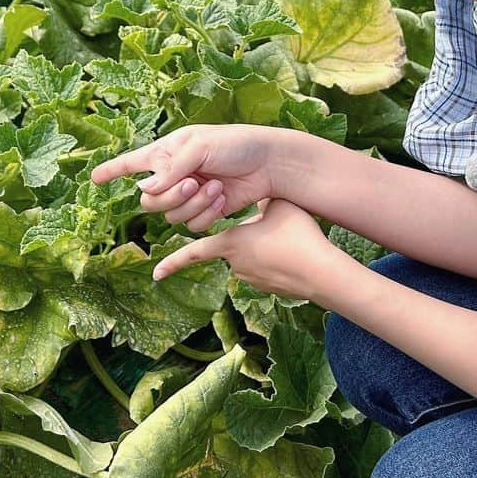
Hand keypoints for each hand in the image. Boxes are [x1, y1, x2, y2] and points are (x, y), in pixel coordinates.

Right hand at [90, 124, 292, 233]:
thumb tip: (145, 190)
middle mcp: (173, 176)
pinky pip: (191, 225)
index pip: (131, 163)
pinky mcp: (205, 212)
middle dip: (170, 196)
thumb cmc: (235, 144)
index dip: (111, 171)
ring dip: (193, 204)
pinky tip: (222, 198)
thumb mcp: (200, 146)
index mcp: (166, 153)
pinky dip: (206, 214)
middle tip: (194, 182)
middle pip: (149, 201)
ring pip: (171, 216)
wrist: (267, 163)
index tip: (93, 178)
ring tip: (215, 187)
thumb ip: (171, 168)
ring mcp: (188, 196)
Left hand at [152, 198, 334, 300]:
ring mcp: (253, 279)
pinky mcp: (270, 287)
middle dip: (250, 235)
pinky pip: (267, 268)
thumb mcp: (275, 204)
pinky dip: (276, 259)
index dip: (174, 263)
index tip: (156, 274)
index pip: (195, 253)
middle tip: (275, 230)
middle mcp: (236, 264)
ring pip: (252, 256)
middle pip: (233, 245)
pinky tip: (295, 253)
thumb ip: (257, 198)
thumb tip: (251, 189)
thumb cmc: (295, 235)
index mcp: (231, 244)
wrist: (320, 271)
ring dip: (265, 247)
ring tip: (289, 239)